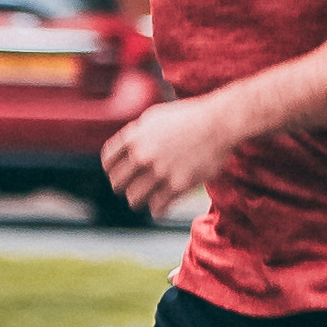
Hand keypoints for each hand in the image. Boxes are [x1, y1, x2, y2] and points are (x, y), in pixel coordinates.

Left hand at [101, 89, 246, 215]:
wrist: (218, 123)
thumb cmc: (189, 117)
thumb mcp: (155, 117)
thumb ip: (136, 133)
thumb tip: (124, 149)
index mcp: (134, 136)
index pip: (108, 162)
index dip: (112, 170)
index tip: (119, 174)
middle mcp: (143, 154)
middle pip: (117, 183)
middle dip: (124, 186)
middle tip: (133, 188)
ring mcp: (160, 171)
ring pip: (134, 198)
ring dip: (139, 200)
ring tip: (146, 198)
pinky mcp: (178, 185)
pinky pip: (157, 208)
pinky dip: (157, 209)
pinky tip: (162, 205)